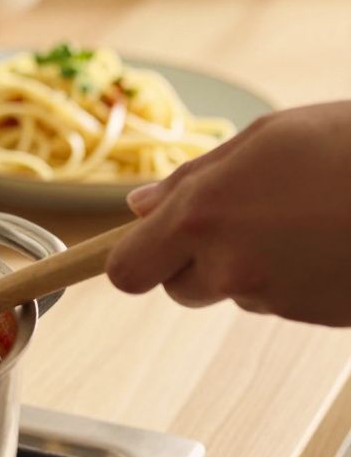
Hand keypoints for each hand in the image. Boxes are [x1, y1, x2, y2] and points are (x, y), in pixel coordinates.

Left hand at [106, 102, 350, 325]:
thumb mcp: (265, 139)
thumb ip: (191, 178)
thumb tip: (138, 207)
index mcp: (203, 216)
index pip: (127, 271)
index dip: (132, 259)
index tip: (145, 245)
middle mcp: (230, 265)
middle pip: (177, 287)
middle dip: (193, 261)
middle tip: (240, 217)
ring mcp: (276, 297)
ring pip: (233, 290)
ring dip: (249, 265)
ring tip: (301, 217)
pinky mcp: (315, 316)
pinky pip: (281, 300)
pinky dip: (293, 277)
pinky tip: (328, 240)